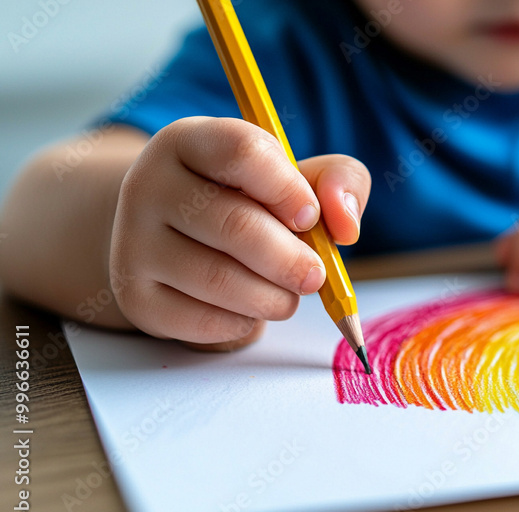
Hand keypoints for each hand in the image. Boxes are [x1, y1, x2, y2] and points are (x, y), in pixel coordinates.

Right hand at [110, 117, 370, 349]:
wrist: (175, 239)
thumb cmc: (251, 202)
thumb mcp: (297, 176)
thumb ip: (339, 182)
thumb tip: (345, 226)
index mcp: (190, 141)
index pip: (242, 153)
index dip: (288, 189)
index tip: (308, 217)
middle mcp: (148, 185)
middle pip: (235, 225)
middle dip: (290, 260)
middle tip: (315, 275)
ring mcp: (133, 241)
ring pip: (219, 279)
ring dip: (273, 298)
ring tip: (288, 294)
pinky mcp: (135, 296)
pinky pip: (202, 320)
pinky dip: (243, 323)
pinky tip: (250, 309)